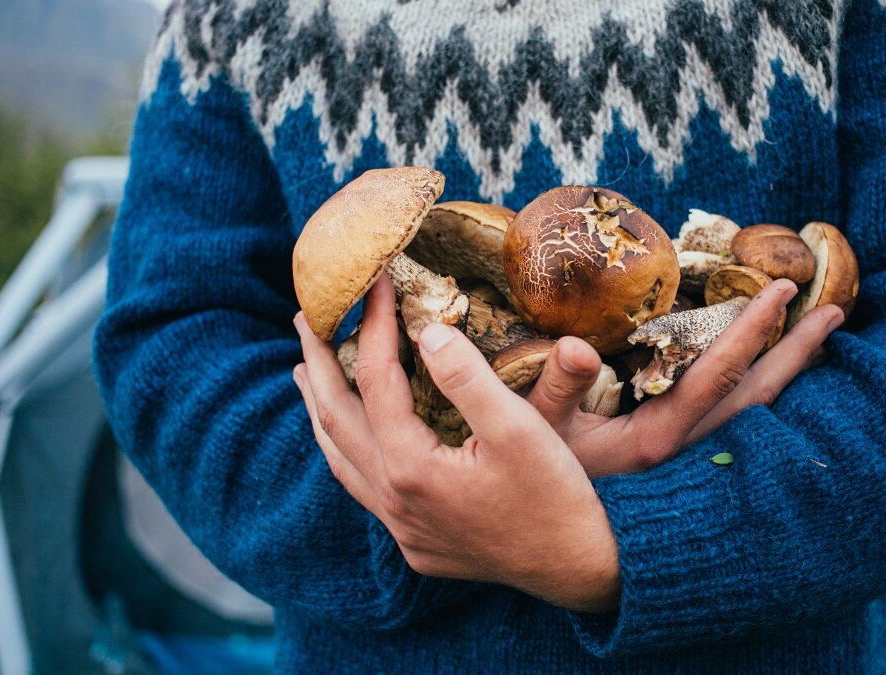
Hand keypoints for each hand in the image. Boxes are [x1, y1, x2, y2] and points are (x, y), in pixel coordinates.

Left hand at [292, 276, 619, 612]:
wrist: (579, 571)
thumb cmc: (556, 497)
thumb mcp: (520, 428)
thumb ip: (467, 376)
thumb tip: (425, 330)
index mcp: (411, 468)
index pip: (376, 379)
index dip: (373, 324)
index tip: (375, 282)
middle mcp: (393, 500)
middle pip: (336, 418)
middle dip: (319, 362)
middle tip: (305, 316)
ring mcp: (401, 527)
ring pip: (340, 458)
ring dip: (321, 409)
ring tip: (306, 371)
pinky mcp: (416, 543)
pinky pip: (362, 486)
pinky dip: (347, 448)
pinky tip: (352, 437)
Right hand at [524, 281, 843, 476]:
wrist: (547, 547)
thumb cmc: (531, 481)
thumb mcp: (531, 431)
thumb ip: (555, 387)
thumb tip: (577, 345)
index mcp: (655, 441)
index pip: (715, 374)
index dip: (750, 330)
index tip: (781, 289)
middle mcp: (683, 456)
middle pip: (756, 399)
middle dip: (795, 352)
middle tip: (835, 309)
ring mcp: (688, 467)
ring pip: (755, 419)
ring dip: (789, 379)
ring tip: (820, 343)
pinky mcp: (684, 473)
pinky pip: (740, 432)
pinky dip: (765, 403)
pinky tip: (776, 388)